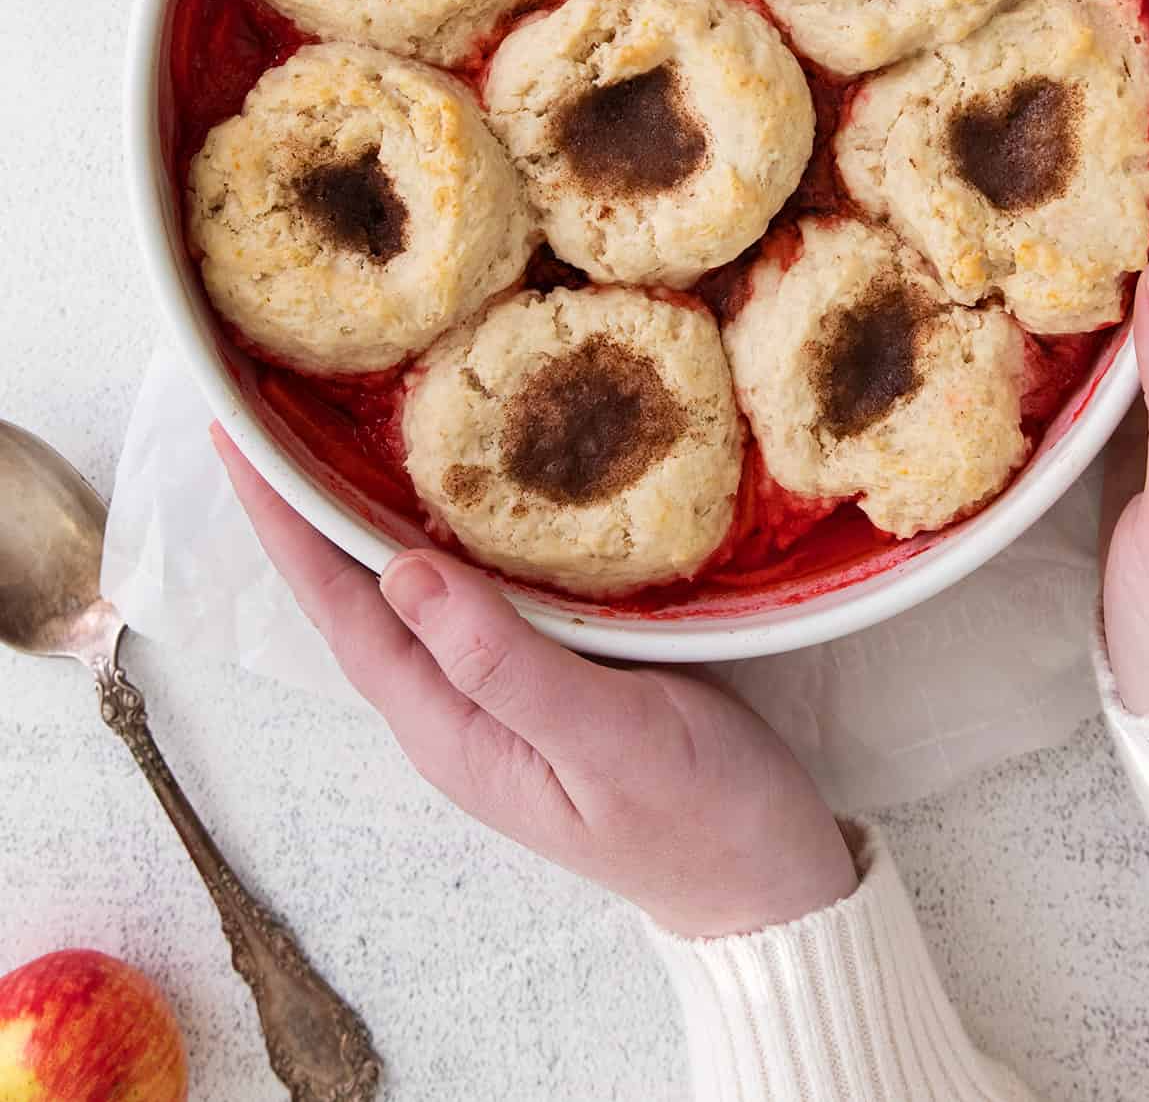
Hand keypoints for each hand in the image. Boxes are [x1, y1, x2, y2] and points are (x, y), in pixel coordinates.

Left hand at [214, 429, 856, 937]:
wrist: (769, 883)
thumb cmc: (697, 818)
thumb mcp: (608, 740)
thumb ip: (506, 665)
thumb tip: (402, 571)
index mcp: (450, 727)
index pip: (343, 610)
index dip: (287, 525)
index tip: (242, 441)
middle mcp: (455, 705)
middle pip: (358, 591)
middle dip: (310, 501)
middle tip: (275, 401)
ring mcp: (499, 688)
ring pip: (411, 582)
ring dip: (369, 505)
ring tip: (340, 418)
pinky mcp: (548, 668)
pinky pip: (472, 582)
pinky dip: (448, 522)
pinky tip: (461, 476)